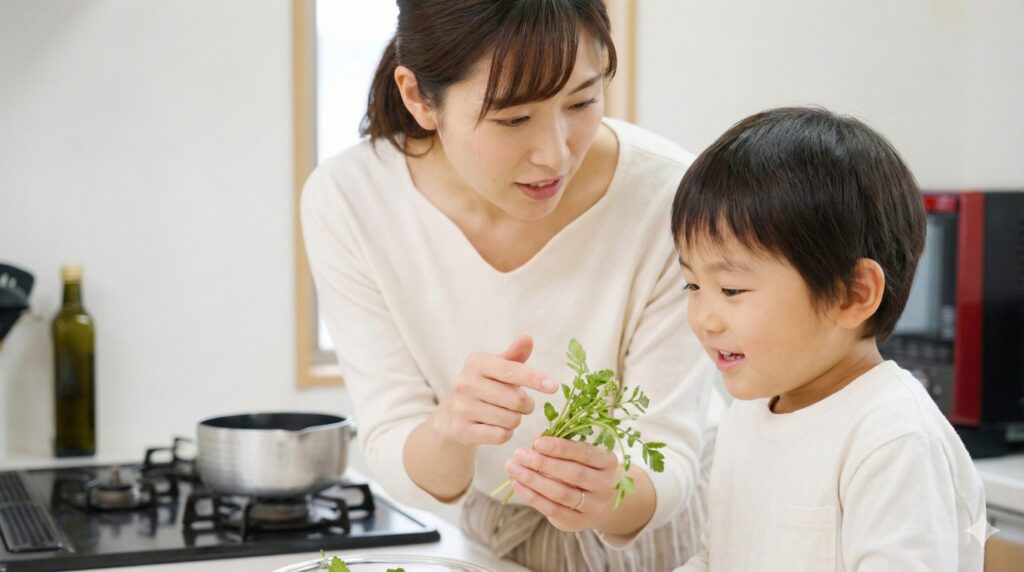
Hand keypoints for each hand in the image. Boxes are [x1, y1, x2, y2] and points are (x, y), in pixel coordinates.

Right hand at [432, 334, 557, 446]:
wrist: (452, 414)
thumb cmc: (485, 385)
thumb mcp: (497, 366)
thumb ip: (515, 354)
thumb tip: (528, 337)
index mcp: (476, 363)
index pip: (512, 371)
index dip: (535, 378)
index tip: (554, 386)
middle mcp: (465, 383)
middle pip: (516, 400)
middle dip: (527, 405)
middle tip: (522, 404)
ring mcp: (462, 408)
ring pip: (511, 420)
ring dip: (516, 420)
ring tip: (506, 414)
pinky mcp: (462, 430)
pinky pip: (500, 435)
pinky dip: (506, 433)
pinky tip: (498, 427)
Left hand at [504, 436, 620, 531]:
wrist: (601, 503)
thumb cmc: (585, 469)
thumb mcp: (580, 455)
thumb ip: (561, 445)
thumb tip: (538, 436)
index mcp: (608, 463)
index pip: (585, 453)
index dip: (560, 448)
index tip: (537, 442)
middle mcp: (605, 485)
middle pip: (573, 474)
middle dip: (543, 463)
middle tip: (519, 454)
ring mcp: (594, 507)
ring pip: (562, 494)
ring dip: (534, 480)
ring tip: (513, 468)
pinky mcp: (579, 522)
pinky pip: (554, 510)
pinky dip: (533, 497)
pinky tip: (518, 485)